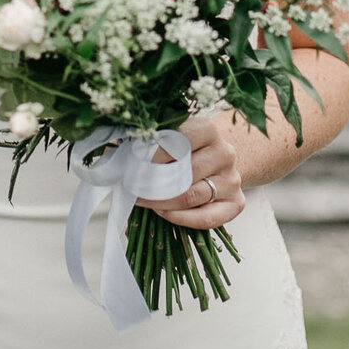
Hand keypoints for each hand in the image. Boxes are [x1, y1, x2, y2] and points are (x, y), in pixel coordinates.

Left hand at [138, 111, 245, 231]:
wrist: (216, 156)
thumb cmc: (184, 146)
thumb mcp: (168, 133)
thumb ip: (146, 138)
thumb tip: (112, 147)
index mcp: (209, 129)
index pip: (183, 139)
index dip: (157, 153)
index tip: (136, 163)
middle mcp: (225, 153)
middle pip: (186, 172)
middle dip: (154, 183)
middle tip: (133, 187)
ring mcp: (232, 179)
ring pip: (193, 196)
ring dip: (163, 202)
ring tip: (143, 200)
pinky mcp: (236, 203)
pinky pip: (207, 218)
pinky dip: (182, 219)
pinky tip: (164, 212)